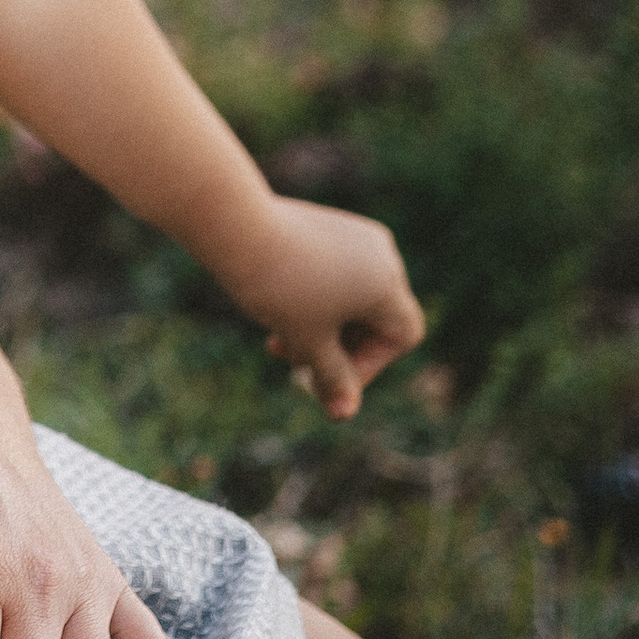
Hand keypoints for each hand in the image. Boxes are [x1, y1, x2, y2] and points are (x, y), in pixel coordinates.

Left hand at [214, 192, 424, 417]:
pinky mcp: (329, 225)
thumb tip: (344, 413)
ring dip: (321, 328)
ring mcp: (355, 234)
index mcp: (387, 282)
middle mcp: (381, 254)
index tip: (330, 376)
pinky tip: (276, 311)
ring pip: (351, 297)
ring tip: (277, 345)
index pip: (403, 336)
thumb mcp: (308, 341)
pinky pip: (336, 272)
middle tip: (293, 364)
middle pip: (375, 317)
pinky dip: (315, 299)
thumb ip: (333, 379)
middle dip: (336, 349)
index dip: (372, 364)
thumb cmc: (278, 287)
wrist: (235, 227)